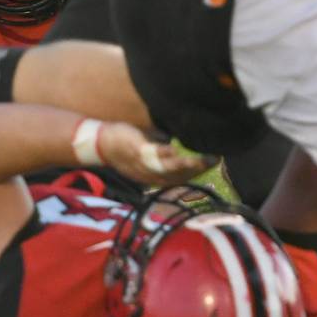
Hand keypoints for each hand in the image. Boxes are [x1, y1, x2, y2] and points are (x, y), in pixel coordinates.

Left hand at [96, 123, 214, 186]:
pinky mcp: (135, 151)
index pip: (180, 177)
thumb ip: (165, 146)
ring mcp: (143, 165)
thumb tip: (181, 139)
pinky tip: (176, 151)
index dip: (198, 171)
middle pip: (177, 176)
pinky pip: (151, 156)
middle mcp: (150, 175)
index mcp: (155, 175)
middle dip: (198, 169)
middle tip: (215, 159)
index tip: (215, 160)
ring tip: (201, 160)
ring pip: (168, 169)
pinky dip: (164, 155)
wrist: (100, 142)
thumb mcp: (149, 148)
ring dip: (186, 165)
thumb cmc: (127, 143)